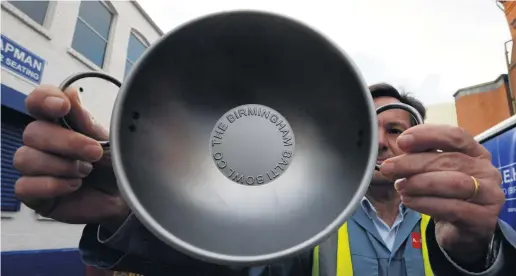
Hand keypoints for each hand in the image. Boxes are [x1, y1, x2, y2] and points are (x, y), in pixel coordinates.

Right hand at [13, 85, 129, 227]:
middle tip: (94, 152)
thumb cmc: (115, 166)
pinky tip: (74, 186)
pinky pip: (24, 186)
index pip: (38, 103)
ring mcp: (36, 170)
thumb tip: (70, 94)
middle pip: (32, 132)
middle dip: (66, 142)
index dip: (44, 99)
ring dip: (60, 165)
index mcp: (60, 124)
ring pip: (24, 158)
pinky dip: (52, 185)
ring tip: (86, 172)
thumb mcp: (107, 141)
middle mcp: (43, 144)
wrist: (126, 198)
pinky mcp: (34, 195)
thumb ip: (86, 121)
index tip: (62, 106)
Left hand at [379, 124, 504, 263]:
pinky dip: (426, 203)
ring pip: (453, 183)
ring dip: (420, 183)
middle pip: (449, 160)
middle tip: (389, 168)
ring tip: (400, 186)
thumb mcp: (433, 172)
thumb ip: (421, 157)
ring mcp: (489, 195)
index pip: (455, 136)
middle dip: (413, 163)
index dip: (427, 135)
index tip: (402, 142)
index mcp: (476, 152)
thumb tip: (401, 147)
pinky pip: (453, 208)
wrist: (461, 231)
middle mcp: (487, 170)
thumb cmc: (445, 195)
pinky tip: (409, 201)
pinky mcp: (483, 218)